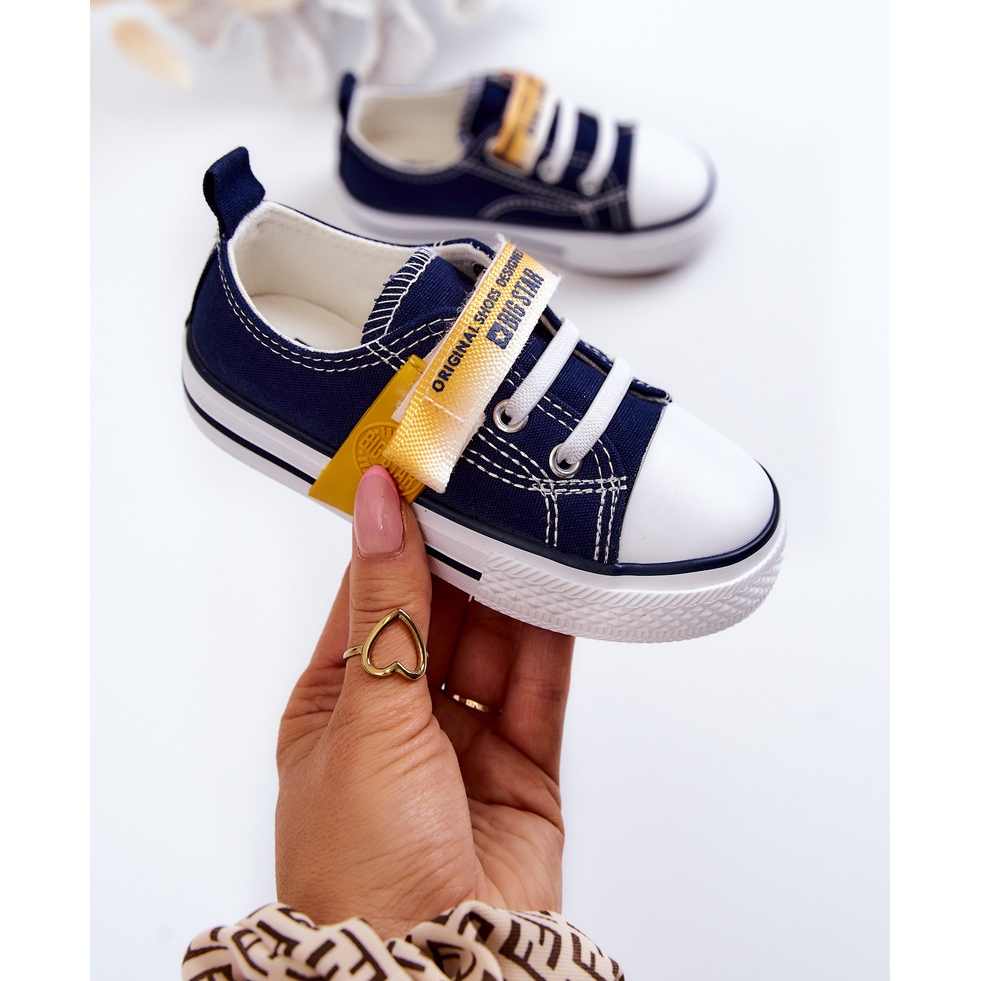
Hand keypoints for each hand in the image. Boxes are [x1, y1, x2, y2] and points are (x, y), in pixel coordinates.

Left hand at [275, 466, 573, 938]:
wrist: (428, 964)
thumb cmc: (357, 860)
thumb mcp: (364, 714)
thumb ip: (389, 606)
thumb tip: (378, 508)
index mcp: (340, 703)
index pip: (372, 597)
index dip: (397, 538)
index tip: (421, 478)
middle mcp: (402, 718)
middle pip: (441, 615)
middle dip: (462, 559)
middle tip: (487, 493)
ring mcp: (465, 741)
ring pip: (495, 645)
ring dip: (510, 591)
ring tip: (528, 526)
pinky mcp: (524, 766)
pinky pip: (539, 686)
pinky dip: (551, 637)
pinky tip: (558, 587)